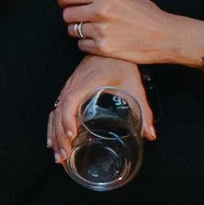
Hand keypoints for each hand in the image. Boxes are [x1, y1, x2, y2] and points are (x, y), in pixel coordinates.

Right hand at [47, 48, 154, 163]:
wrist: (110, 47)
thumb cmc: (121, 64)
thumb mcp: (134, 86)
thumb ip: (143, 110)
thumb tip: (150, 134)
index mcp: (84, 84)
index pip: (69, 103)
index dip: (68, 120)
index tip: (72, 136)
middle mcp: (72, 87)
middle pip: (58, 114)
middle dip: (59, 137)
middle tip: (64, 157)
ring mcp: (68, 89)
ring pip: (54, 114)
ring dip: (54, 135)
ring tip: (58, 156)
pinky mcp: (69, 91)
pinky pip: (55, 110)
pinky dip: (52, 127)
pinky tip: (52, 140)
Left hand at [56, 0, 191, 74]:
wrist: (164, 36)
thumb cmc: (145, 13)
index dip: (64, 1)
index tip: (68, 5)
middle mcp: (100, 11)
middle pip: (67, 14)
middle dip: (73, 17)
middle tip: (85, 19)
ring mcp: (100, 31)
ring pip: (73, 31)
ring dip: (80, 31)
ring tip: (96, 29)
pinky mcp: (102, 48)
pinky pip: (81, 45)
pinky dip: (87, 44)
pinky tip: (102, 40)